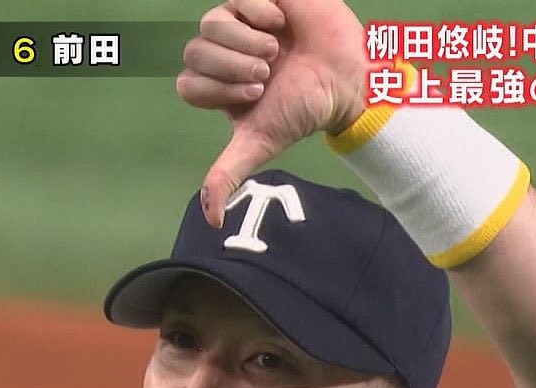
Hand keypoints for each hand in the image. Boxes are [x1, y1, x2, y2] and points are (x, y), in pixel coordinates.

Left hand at [177, 0, 366, 225]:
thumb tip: (211, 218)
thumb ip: (229, 173)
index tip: (255, 95)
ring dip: (245, 40)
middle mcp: (222, 54)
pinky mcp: (257, 0)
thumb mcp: (262, 142)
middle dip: (233, 66)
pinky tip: (281, 22)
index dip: (218, 89)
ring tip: (274, 51)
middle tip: (267, 74)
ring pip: (210, 23)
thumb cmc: (305, 108)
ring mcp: (238, 23)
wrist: (348, 77)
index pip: (187, 84)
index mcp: (217, 87)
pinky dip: (258, 11)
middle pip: (194, 52)